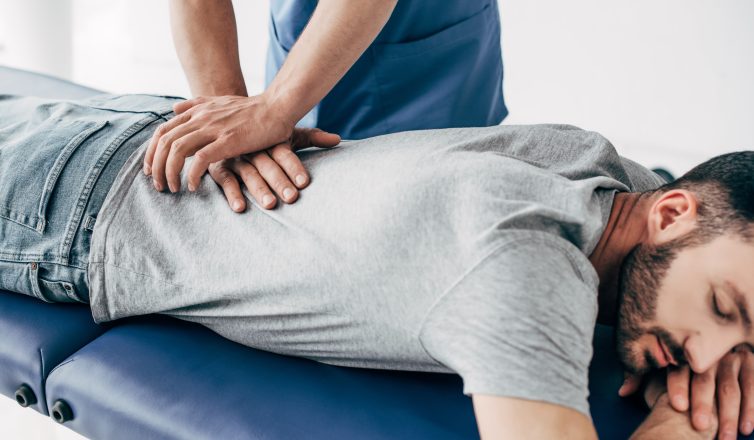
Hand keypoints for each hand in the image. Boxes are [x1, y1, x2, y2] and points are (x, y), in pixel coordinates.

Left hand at [143, 94, 294, 192]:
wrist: (277, 107)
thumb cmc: (253, 109)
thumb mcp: (219, 101)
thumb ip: (195, 105)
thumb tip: (173, 109)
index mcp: (197, 111)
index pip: (162, 132)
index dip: (151, 152)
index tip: (151, 170)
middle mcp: (200, 118)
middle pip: (164, 143)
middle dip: (156, 167)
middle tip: (158, 185)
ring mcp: (214, 128)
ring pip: (177, 151)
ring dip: (169, 173)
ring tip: (172, 189)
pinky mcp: (228, 140)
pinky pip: (200, 159)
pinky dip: (192, 175)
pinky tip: (193, 186)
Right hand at [208, 128, 340, 211]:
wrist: (226, 121)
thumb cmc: (264, 134)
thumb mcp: (287, 134)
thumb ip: (312, 138)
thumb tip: (338, 139)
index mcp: (270, 139)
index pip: (284, 152)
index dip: (294, 166)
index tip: (304, 182)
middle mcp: (253, 147)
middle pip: (268, 165)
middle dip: (280, 181)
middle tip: (291, 198)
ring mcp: (235, 156)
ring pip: (249, 173)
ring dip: (259, 189)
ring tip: (270, 204)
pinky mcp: (219, 166)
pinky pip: (226, 180)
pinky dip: (232, 193)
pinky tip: (240, 207)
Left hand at [620, 345, 753, 438]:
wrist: (709, 352)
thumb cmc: (678, 369)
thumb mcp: (659, 370)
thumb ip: (640, 377)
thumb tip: (623, 391)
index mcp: (683, 351)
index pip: (678, 368)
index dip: (677, 386)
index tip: (677, 406)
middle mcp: (707, 352)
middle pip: (705, 379)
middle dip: (704, 403)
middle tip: (699, 426)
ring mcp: (731, 357)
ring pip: (730, 387)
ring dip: (728, 414)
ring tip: (724, 438)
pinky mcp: (750, 363)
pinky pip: (752, 386)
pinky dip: (750, 408)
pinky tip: (746, 429)